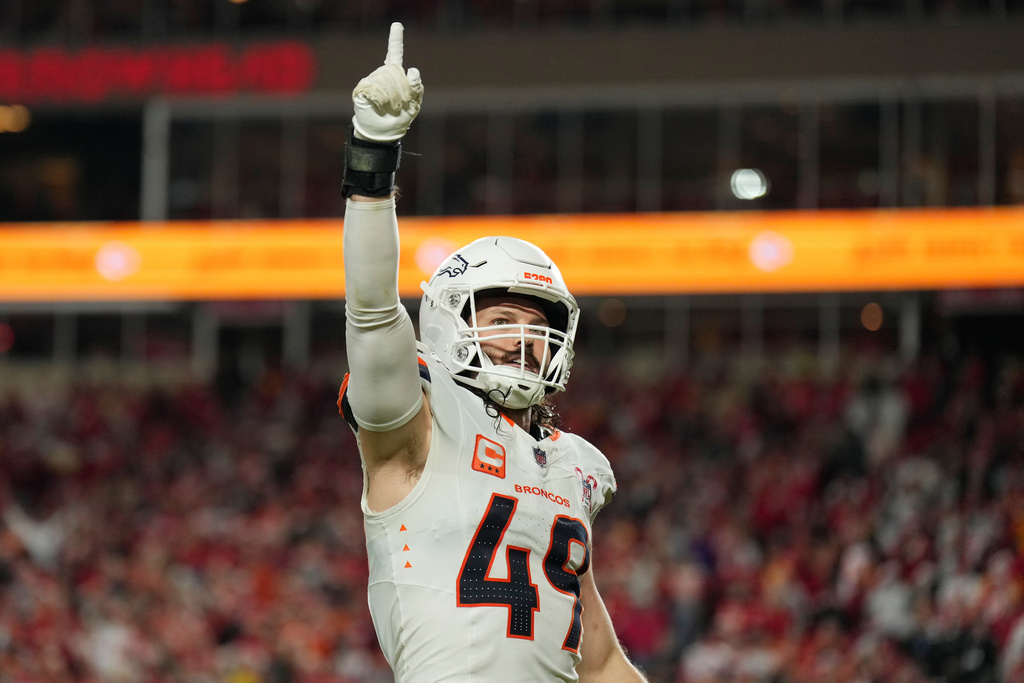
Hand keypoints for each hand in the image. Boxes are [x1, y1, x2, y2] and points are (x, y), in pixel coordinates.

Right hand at [352, 22, 422, 142]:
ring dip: (392, 98)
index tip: (397, 25)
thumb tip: (412, 69)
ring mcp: (371, 80)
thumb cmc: (399, 119)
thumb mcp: (413, 105)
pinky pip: (375, 88)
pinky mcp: (363, 89)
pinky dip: (382, 100)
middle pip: (396, 72)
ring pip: (386, 80)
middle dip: (402, 91)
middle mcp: (383, 74)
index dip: (395, 40)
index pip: (395, 54)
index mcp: (397, 76)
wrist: (382, 134)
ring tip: (390, 108)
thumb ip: (416, 88)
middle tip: (399, 106)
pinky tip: (380, 107)